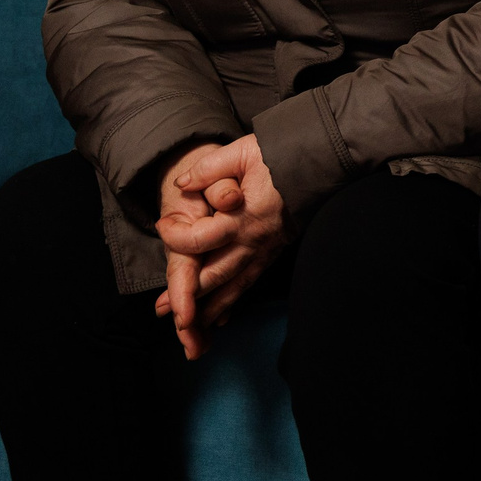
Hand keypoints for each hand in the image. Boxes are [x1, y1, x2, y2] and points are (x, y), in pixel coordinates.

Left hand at [152, 134, 286, 357]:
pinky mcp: (274, 252)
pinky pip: (250, 282)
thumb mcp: (242, 152)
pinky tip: (220, 317)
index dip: (176, 236)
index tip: (161, 225)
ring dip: (209, 308)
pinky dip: (233, 301)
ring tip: (187, 327)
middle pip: (215, 275)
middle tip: (162, 308)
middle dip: (186, 295)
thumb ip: (209, 169)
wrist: (319, 159)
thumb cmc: (280, 154)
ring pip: (233, 286)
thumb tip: (182, 184)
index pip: (201, 239)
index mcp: (243, 216)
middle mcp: (254, 240)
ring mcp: (266, 249)